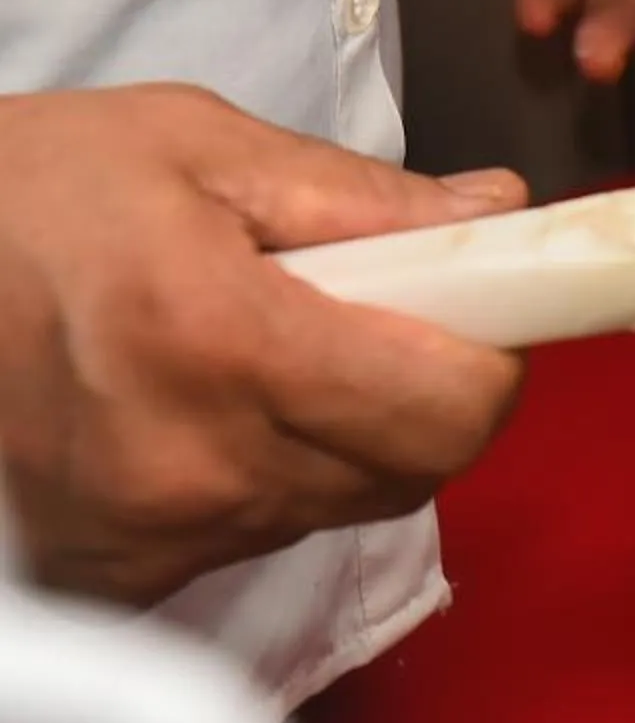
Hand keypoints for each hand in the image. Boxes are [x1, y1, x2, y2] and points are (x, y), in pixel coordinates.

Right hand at [0, 87, 527, 605]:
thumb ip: (360, 198)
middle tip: (360, 317)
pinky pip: (261, 534)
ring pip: (345, 501)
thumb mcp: (188, 146)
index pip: (453, 408)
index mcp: (222, 342)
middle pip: (416, 466)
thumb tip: (499, 216)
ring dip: (343, 433)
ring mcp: (156, 537)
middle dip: (422, 390)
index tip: (468, 307)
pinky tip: (191, 409)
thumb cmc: (17, 198)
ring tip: (250, 352)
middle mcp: (196, 465)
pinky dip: (265, 475)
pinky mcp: (123, 576)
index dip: (488, 355)